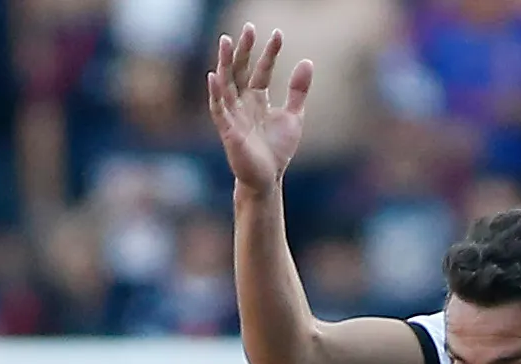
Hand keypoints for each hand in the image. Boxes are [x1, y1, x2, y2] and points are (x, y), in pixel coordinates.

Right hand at [208, 23, 310, 195]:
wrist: (268, 179)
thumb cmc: (277, 150)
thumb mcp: (293, 116)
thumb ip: (298, 90)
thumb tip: (307, 61)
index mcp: (257, 98)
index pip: (262, 70)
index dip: (269, 53)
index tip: (278, 33)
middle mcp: (242, 103)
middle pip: (240, 71)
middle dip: (243, 50)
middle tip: (248, 27)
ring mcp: (233, 115)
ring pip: (226, 84)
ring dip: (224, 63)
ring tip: (225, 41)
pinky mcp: (228, 131)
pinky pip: (218, 109)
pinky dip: (215, 93)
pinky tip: (213, 76)